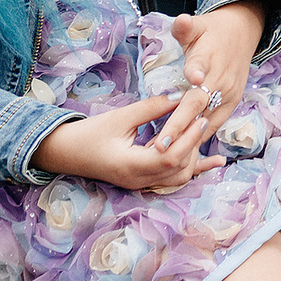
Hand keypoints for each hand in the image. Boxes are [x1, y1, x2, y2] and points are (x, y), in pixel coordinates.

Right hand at [30, 89, 226, 190]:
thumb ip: (152, 108)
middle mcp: (138, 180)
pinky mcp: (142, 180)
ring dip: (193, 156)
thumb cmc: (89, 133)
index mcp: (130, 165)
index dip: (189, 138)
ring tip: (200, 130)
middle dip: (193, 144)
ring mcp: (140, 183)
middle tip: (202, 117)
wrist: (64, 153)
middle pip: (178, 168)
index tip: (200, 117)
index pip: (170, 158)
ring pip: (178, 177)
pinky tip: (216, 162)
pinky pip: (172, 178)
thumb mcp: (120, 117)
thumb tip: (183, 96)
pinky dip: (194, 168)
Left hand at [155, 1, 264, 148]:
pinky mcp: (233, 102)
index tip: (188, 86)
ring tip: (166, 158)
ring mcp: (230, 93)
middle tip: (160, 146)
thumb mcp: (198, 24)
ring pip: (208, 119)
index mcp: (211, 58)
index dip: (193, 79)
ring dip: (188, 139)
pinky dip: (199, 138)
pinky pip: (215, 124)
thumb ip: (186, 27)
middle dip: (180, 126)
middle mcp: (223, 79)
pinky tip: (183, 154)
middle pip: (199, 105)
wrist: (243, 32)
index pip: (199, 71)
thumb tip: (180, 21)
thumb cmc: (213, 31)